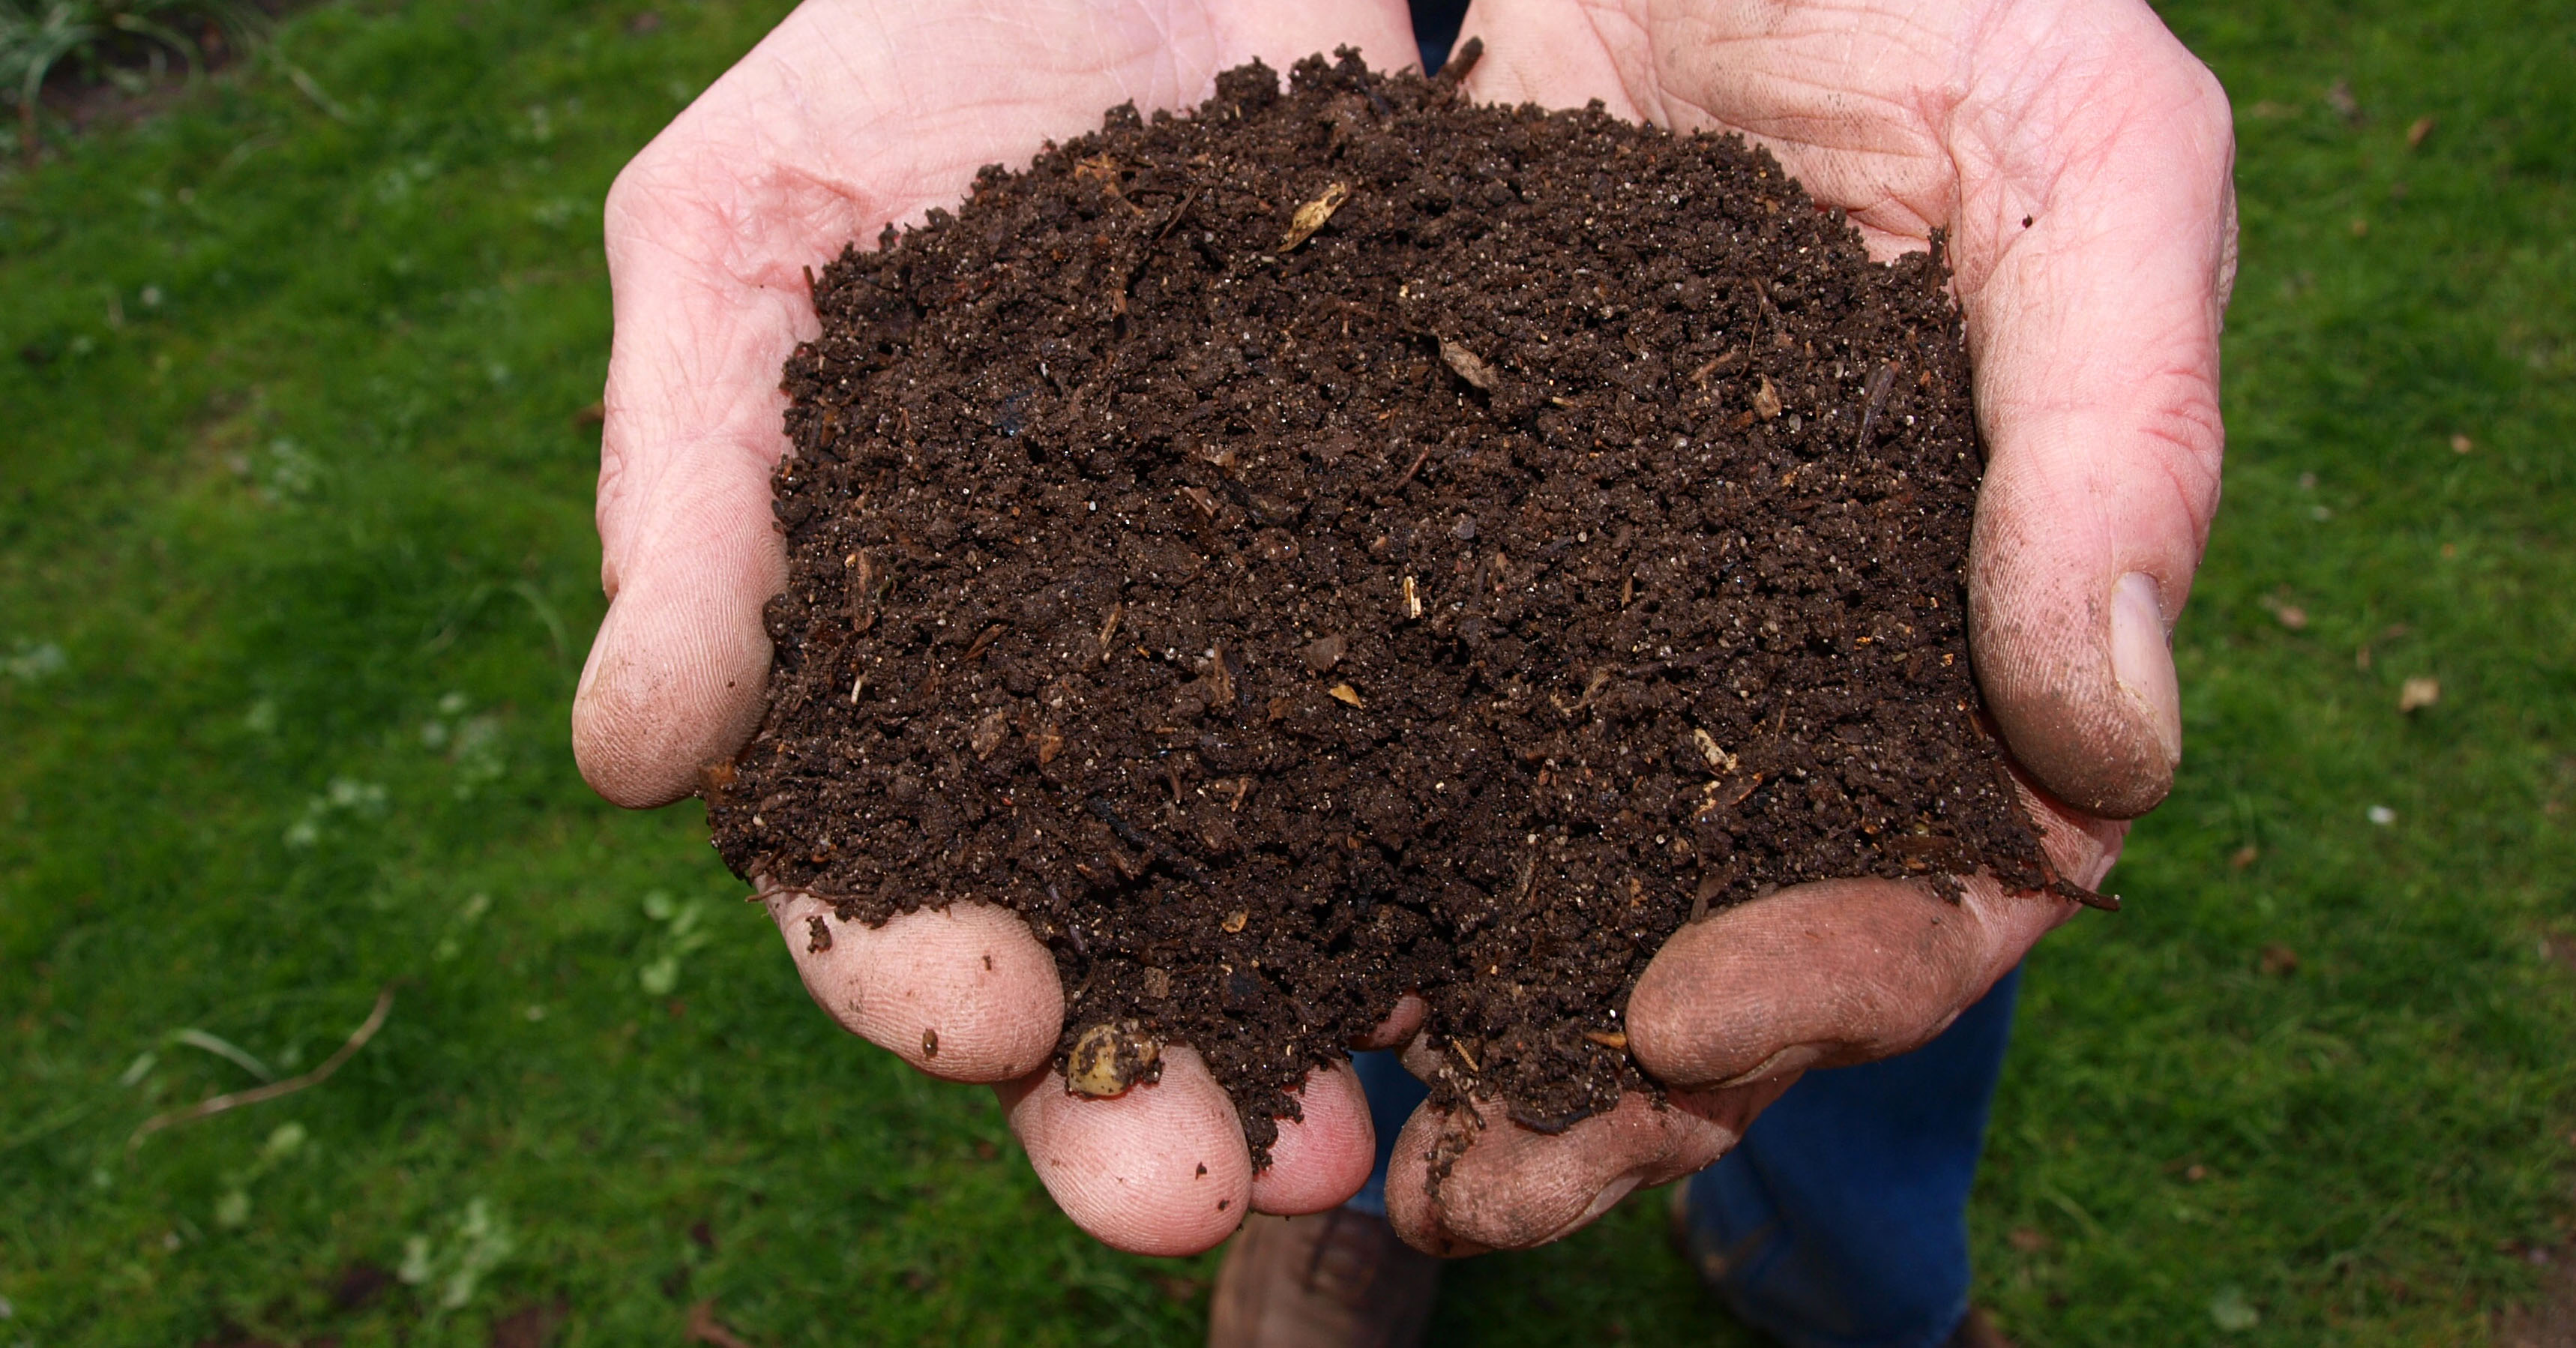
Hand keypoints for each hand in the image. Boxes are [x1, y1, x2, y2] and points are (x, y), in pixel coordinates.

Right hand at [572, 0, 1424, 1255]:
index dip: (909, 965)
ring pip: (1274, 899)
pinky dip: (1476, 864)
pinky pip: (1447, 748)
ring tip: (1374, 1142)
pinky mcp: (1406, 582)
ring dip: (1312, 1036)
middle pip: (1087, 945)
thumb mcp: (741, 234)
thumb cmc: (902, 54)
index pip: (868, 869)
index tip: (986, 1014)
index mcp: (881, 658)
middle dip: (1129, 1094)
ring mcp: (1250, 653)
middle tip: (1198, 1191)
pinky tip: (1525, 951)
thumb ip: (685, 486)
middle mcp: (1068, 701)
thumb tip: (630, 762)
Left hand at [1377, 0, 2234, 1253]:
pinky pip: (1363, 719)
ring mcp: (1590, 617)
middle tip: (1465, 1182)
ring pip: (1520, 877)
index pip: (1935, 879)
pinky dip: (1294, 834)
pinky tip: (1201, 920)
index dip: (1834, 978)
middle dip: (1596, 1084)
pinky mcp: (1425, 539)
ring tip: (1303, 1128)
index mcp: (1951, 623)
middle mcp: (1765, 660)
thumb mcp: (2084, 158)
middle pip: (1705, 938)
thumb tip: (2113, 748)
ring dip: (1425, 1019)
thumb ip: (2120, 430)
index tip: (1686, 1011)